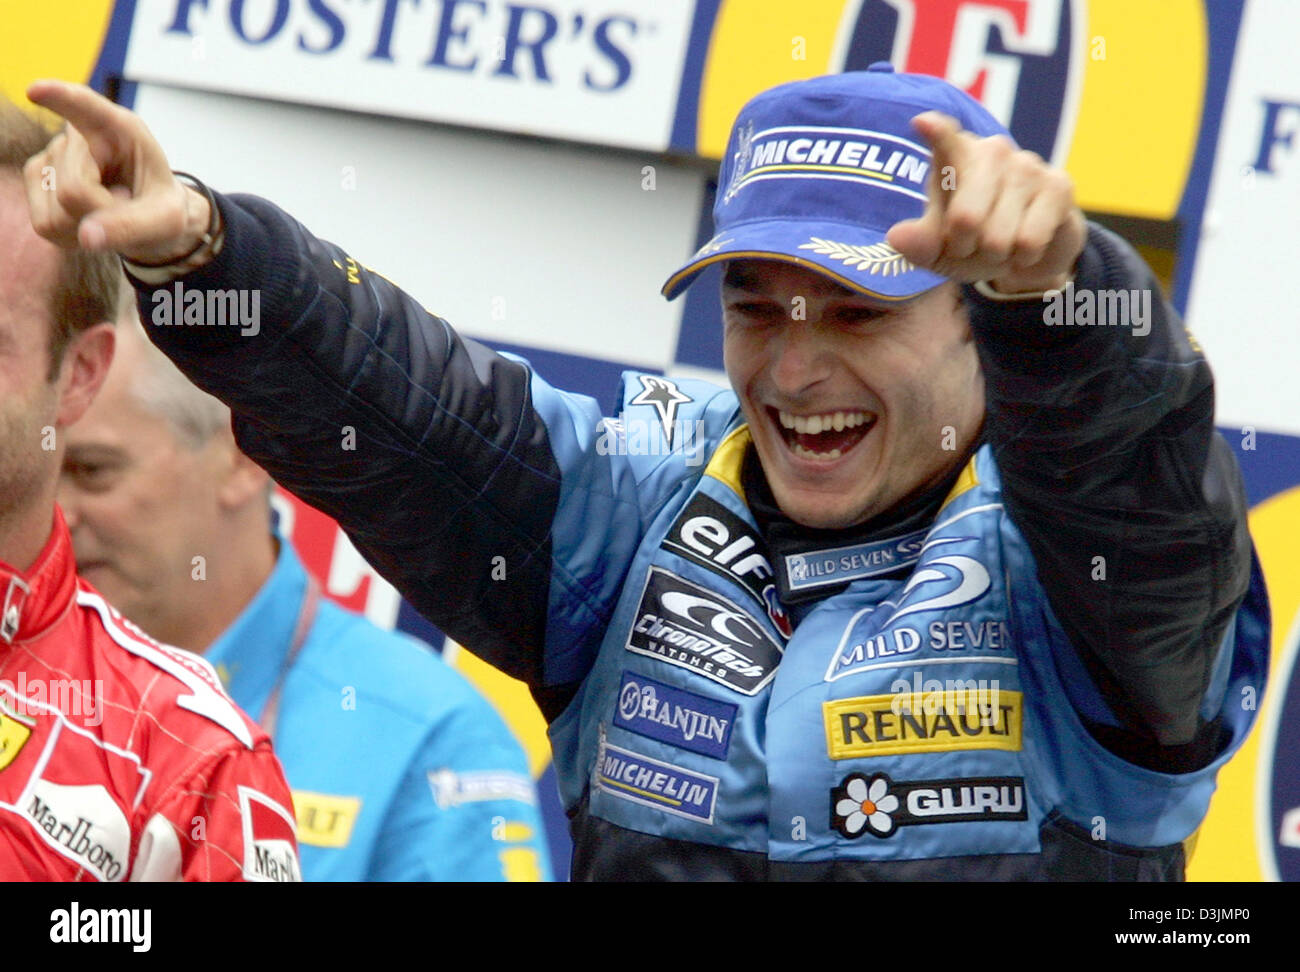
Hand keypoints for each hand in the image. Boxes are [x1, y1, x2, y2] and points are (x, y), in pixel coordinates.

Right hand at [22, 80, 212, 266]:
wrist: (148, 215)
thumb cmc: (160, 206)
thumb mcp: (166, 220)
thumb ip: (133, 226)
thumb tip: (87, 237)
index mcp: (121, 129)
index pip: (86, 107)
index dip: (60, 98)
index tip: (36, 91)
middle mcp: (78, 136)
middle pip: (74, 190)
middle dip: (103, 213)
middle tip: (127, 206)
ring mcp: (51, 156)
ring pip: (57, 212)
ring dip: (88, 225)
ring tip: (109, 209)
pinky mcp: (36, 180)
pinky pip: (46, 225)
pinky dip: (72, 235)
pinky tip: (90, 219)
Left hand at [886, 111, 1085, 293]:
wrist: (1029, 250)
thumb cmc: (974, 241)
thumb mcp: (939, 249)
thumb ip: (918, 243)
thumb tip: (896, 236)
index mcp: (953, 156)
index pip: (944, 139)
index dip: (936, 133)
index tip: (922, 122)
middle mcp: (991, 151)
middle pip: (966, 219)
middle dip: (964, 250)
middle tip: (970, 247)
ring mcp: (1027, 164)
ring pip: (998, 238)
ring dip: (995, 258)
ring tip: (1001, 246)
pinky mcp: (1058, 185)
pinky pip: (1029, 241)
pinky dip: (1022, 258)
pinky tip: (1026, 246)